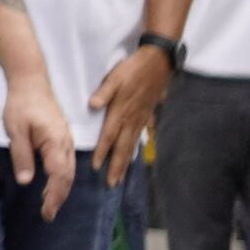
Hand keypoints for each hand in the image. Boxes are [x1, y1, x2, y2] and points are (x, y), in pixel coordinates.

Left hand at [0, 69, 80, 219]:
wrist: (31, 82)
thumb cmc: (21, 104)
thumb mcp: (15, 130)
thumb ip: (21, 155)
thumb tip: (26, 181)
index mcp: (56, 142)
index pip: (59, 176)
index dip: (54, 196)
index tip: (47, 211)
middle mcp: (66, 143)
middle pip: (67, 176)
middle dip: (59, 197)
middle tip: (47, 215)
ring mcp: (65, 140)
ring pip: (68, 170)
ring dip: (60, 188)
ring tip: (49, 204)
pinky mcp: (61, 138)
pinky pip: (65, 162)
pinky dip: (61, 177)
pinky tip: (53, 184)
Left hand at [92, 41, 178, 176]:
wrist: (157, 64)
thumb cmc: (132, 70)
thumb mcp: (115, 77)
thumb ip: (104, 92)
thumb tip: (92, 105)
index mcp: (121, 112)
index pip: (109, 136)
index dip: (102, 152)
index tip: (96, 168)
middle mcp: (132, 119)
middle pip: (122, 148)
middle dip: (116, 167)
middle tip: (112, 184)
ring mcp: (141, 119)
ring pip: (131, 145)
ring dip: (125, 162)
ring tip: (121, 176)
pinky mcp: (147, 116)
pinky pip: (138, 137)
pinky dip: (134, 149)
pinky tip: (132, 155)